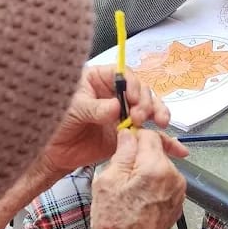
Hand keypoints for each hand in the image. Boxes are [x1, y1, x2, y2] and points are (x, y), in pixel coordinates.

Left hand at [39, 65, 169, 176]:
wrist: (52, 154)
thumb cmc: (55, 123)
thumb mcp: (72, 111)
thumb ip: (94, 108)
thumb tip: (116, 107)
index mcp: (99, 79)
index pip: (123, 74)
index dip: (133, 84)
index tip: (132, 99)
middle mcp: (114, 94)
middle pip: (140, 91)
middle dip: (146, 102)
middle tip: (140, 117)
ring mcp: (123, 114)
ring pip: (148, 109)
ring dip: (158, 114)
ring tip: (161, 124)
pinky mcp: (127, 134)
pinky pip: (148, 134)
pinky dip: (163, 140)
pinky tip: (175, 146)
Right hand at [91, 129, 187, 228]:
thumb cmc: (116, 226)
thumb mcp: (107, 182)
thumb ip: (122, 153)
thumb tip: (128, 135)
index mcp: (156, 168)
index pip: (149, 135)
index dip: (133, 137)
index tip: (123, 143)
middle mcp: (174, 178)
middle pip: (156, 151)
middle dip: (138, 157)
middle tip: (119, 174)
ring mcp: (178, 191)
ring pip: (159, 167)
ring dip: (144, 171)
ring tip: (127, 191)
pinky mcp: (177, 203)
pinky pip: (163, 183)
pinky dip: (151, 185)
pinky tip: (136, 200)